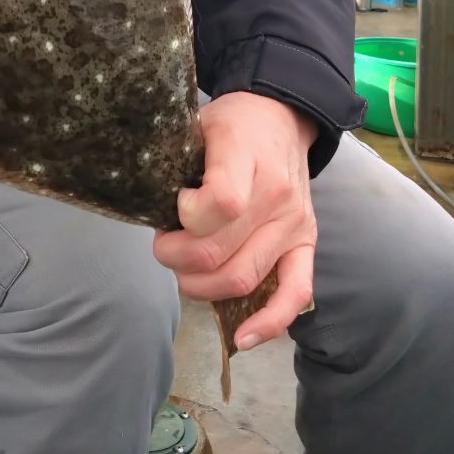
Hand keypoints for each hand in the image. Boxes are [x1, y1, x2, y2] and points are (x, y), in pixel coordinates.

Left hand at [153, 91, 318, 347]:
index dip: (185, 215)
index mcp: (244, 155)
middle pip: (218, 251)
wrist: (281, 117)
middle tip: (163, 245)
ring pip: (243, 277)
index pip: (218, 203)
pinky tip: (242, 337)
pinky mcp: (307, 243)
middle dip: (176, 257)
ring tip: (184, 269)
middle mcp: (275, 193)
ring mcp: (293, 223)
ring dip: (200, 285)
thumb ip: (176, 162)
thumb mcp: (197, 125)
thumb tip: (146, 205)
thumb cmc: (230, 124)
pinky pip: (296, 293)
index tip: (173, 206)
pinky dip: (269, 323)